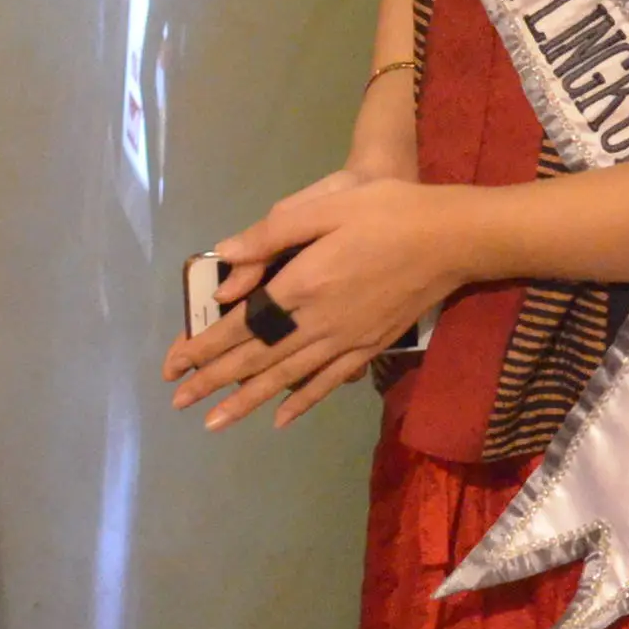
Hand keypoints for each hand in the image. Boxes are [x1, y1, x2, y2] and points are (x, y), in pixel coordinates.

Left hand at [160, 170, 475, 431]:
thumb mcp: (326, 205)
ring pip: (288, 377)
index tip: (174, 365)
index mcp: (303, 284)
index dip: (206, 346)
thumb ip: (271, 233)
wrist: (453, 236)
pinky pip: (330, 381)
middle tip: (179, 401)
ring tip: (214, 422)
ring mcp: (348, 339)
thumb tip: (223, 260)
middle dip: (215, 381)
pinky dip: (303, 400)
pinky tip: (281, 418)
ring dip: (248, 400)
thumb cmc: (387, 210)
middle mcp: (320, 321)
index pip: (243, 324)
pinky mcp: (371, 346)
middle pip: (258, 358)